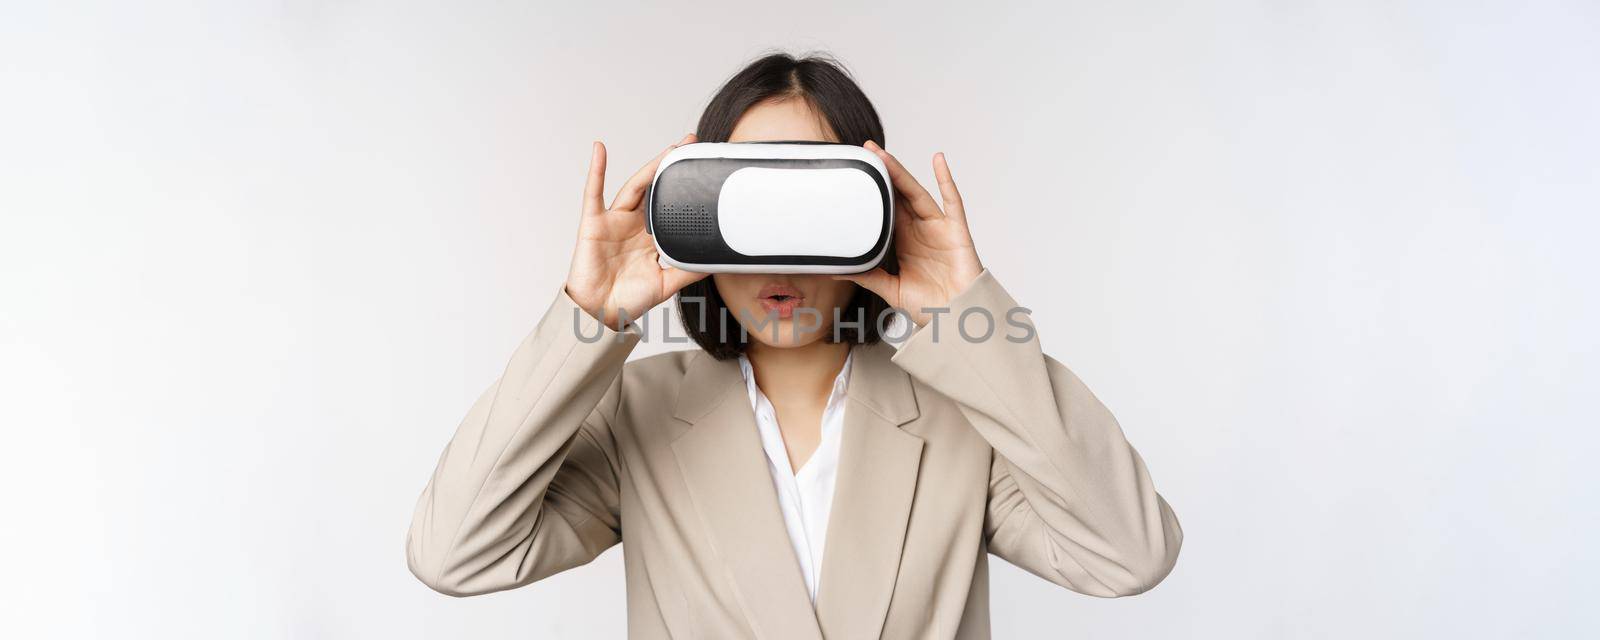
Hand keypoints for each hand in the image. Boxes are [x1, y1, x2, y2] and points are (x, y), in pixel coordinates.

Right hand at [565, 134, 707, 328]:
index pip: (671, 204)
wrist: (601, 313)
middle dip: (671, 164)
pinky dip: (596, 169)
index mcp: (652, 236)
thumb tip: (717, 260)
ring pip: (635, 186)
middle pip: (655, 187)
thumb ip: (690, 270)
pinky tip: (600, 149)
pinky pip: (593, 191)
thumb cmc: (629, 299)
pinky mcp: (594, 222)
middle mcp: (634, 223)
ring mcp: (614, 220)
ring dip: (651, 165)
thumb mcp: (668, 283)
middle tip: (691, 143)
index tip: (702, 168)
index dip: (684, 186)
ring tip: (670, 147)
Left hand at [835, 141, 982, 325]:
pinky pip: (952, 200)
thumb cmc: (928, 305)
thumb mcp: (889, 288)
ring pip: (917, 193)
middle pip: (899, 193)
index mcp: (903, 239)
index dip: (873, 189)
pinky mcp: (956, 230)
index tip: (856, 171)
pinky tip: (938, 160)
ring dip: (901, 173)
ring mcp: (939, 227)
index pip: (885, 207)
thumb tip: (834, 270)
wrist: (955, 318)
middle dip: (883, 171)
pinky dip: (946, 179)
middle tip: (865, 149)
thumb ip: (866, 275)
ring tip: (883, 155)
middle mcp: (919, 228)